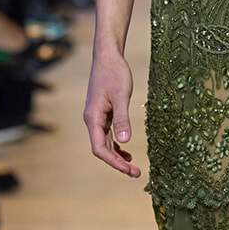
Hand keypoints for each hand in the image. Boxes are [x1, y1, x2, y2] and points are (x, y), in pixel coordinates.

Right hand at [84, 50, 140, 177]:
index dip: (114, 162)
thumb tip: (125, 141)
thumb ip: (122, 118)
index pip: (100, 148)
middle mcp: (92, 120)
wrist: (108, 56)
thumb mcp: (122, 95)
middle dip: (118, 163)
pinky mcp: (103, 113)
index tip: (129, 170)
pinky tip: (126, 149)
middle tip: (136, 173)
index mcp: (93, 118)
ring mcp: (97, 117)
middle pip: (102, 149)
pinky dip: (116, 144)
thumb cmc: (114, 73)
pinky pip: (107, 134)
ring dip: (117, 155)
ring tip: (133, 166)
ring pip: (105, 143)